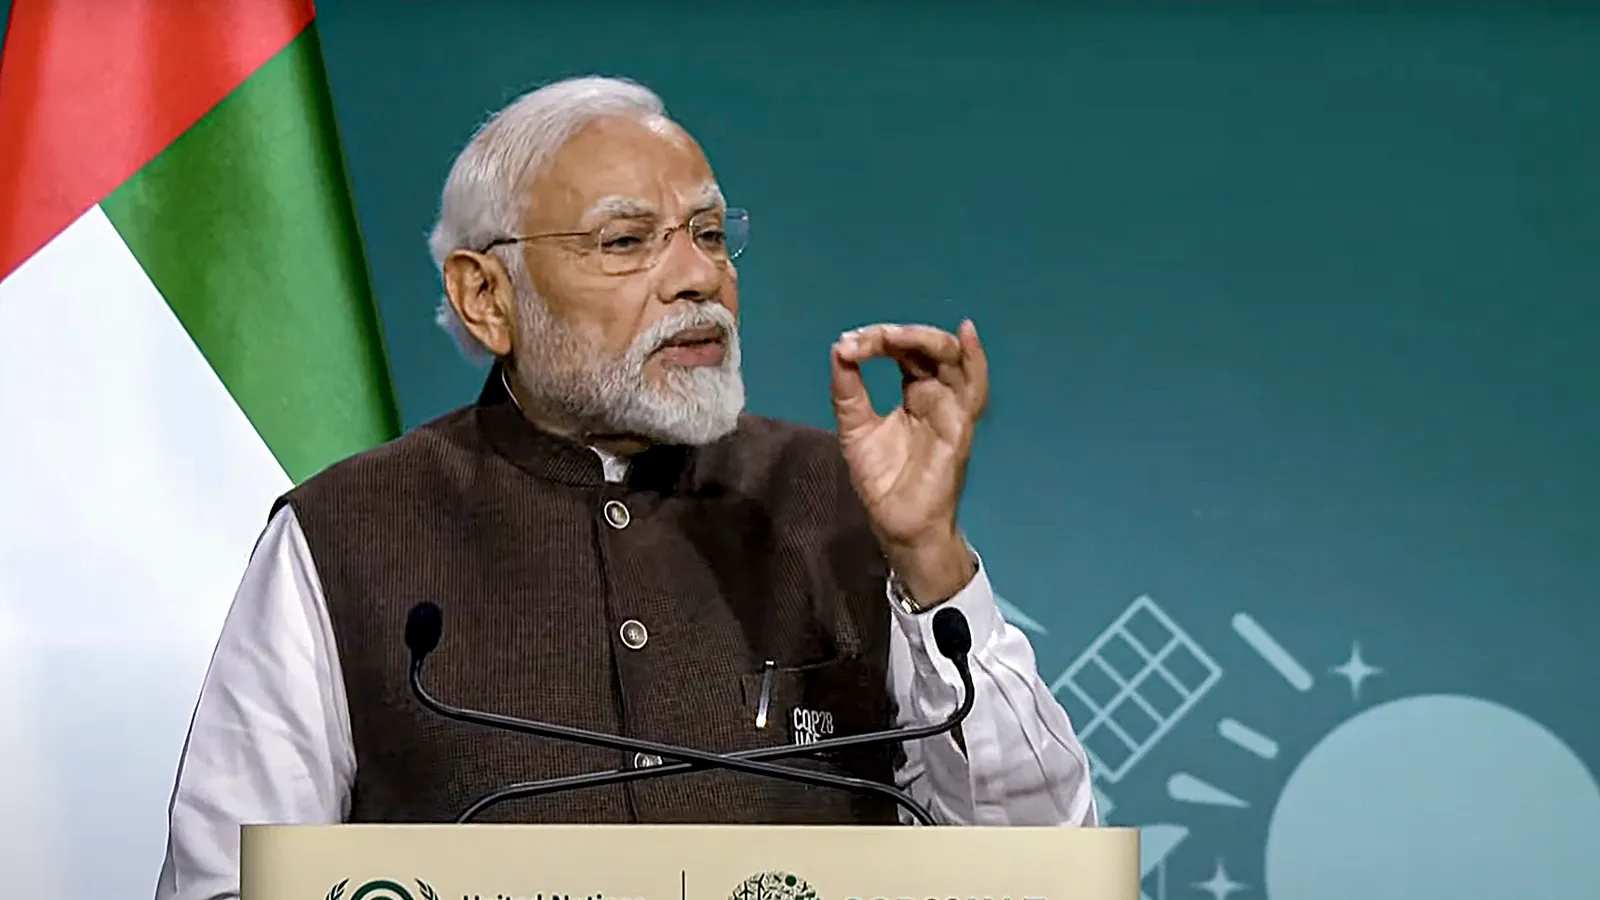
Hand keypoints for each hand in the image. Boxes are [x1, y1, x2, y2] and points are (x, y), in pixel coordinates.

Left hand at [830, 320, 988, 604]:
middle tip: (867, 339)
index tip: (847, 344)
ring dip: (925, 340)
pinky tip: (967, 334)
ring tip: (895, 335)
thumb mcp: (854, 428)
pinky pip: (974, 390)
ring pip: (952, 360)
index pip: (904, 352)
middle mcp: (938, 395)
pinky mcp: (960, 429)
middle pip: (929, 349)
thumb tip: (839, 349)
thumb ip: (848, 390)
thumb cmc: (883, 480)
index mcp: (915, 392)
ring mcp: (952, 410)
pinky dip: (975, 360)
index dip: (879, 340)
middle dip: (899, 336)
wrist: (898, 525)